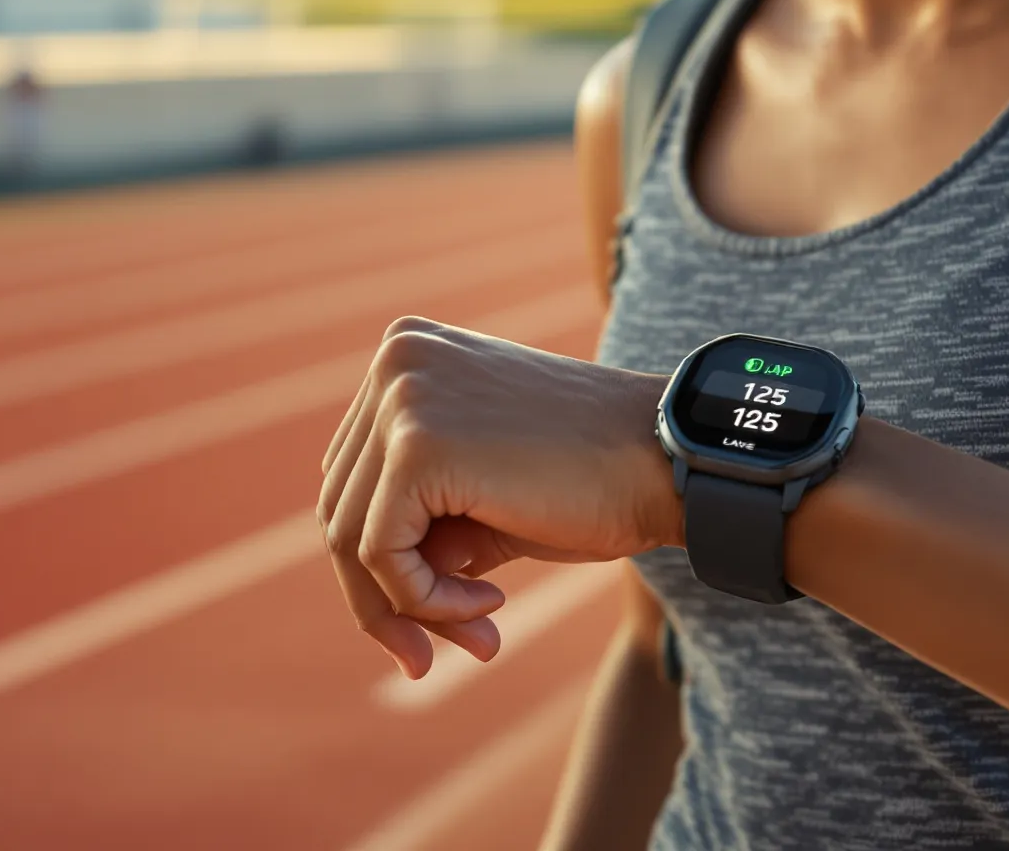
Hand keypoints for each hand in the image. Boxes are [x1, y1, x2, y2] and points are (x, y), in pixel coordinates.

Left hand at [318, 315, 677, 677]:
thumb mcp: (487, 494)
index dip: (383, 564)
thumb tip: (364, 593)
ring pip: (349, 539)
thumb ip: (419, 523)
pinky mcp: (417, 443)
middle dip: (387, 596)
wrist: (669, 462)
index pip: (353, 477)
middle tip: (446, 652)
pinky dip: (425, 601)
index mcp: (410, 356)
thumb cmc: (593, 481)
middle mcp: (395, 361)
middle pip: (339, 508)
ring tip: (482, 630)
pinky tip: (490, 605)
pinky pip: (380, 555)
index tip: (438, 620)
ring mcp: (402, 396)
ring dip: (409, 607)